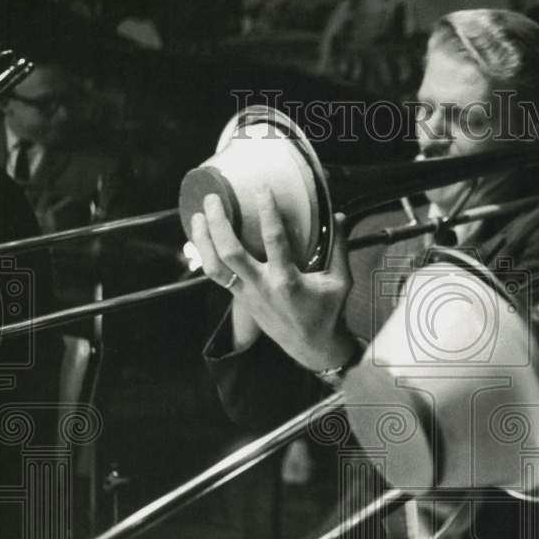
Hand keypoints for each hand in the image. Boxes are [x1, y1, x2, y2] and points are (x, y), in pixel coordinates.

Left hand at [191, 190, 358, 371]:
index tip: (261, 190)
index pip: (274, 240)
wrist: (312, 348)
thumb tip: (338, 216)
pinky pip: (217, 277)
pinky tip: (203, 239)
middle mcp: (262, 287)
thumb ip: (339, 248)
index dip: (267, 213)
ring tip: (197, 217)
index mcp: (288, 281)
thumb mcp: (340, 282)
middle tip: (214, 199)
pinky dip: (207, 256)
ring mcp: (247, 295)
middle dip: (218, 224)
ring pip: (215, 267)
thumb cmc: (328, 313)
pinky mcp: (241, 300)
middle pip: (230, 253)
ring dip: (203, 241)